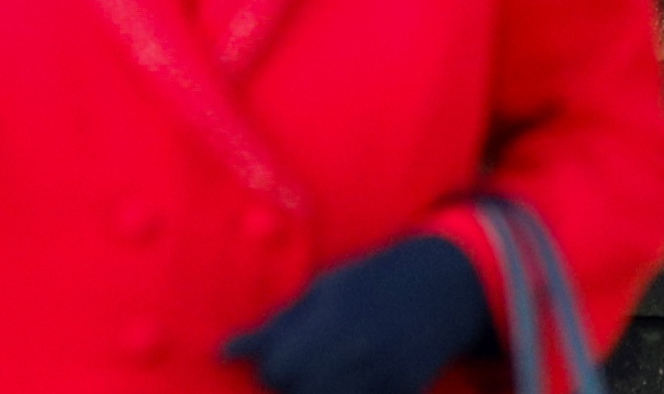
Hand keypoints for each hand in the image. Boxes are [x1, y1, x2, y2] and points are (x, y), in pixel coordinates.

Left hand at [225, 234, 490, 393]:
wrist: (437, 289)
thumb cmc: (370, 281)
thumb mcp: (322, 290)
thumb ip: (280, 325)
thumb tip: (226, 352)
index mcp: (330, 320)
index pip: (278, 368)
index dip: (269, 366)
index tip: (272, 354)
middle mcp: (357, 354)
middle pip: (297, 390)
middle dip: (287, 383)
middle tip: (296, 364)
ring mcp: (383, 379)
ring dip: (312, 391)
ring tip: (317, 373)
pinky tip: (344, 380)